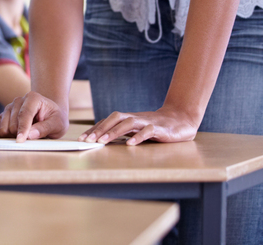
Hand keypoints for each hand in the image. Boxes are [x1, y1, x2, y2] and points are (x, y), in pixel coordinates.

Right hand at [0, 91, 67, 141]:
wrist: (50, 115)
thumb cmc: (55, 119)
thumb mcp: (58, 124)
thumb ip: (45, 128)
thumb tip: (30, 135)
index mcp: (33, 98)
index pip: (24, 114)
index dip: (22, 129)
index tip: (20, 141)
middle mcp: (19, 100)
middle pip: (12, 123)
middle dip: (20, 134)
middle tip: (33, 139)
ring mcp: (9, 107)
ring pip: (2, 127)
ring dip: (11, 136)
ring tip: (25, 136)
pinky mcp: (3, 116)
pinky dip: (0, 136)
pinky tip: (11, 138)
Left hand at [79, 106, 198, 144]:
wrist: (181, 120)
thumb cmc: (156, 127)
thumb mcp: (136, 130)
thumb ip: (122, 133)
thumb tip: (101, 141)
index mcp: (128, 119)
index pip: (108, 121)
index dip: (95, 129)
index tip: (82, 139)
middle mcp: (135, 118)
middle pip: (115, 118)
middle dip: (100, 129)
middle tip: (88, 140)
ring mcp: (147, 122)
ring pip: (129, 122)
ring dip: (114, 131)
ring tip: (103, 141)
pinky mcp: (160, 129)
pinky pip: (148, 131)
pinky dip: (138, 137)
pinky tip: (130, 144)